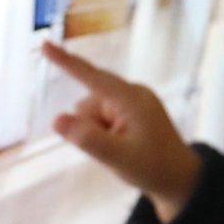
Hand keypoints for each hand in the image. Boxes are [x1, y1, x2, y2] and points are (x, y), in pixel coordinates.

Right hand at [43, 43, 202, 223]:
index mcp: (130, 99)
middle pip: (87, 105)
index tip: (43, 44)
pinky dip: (104, 133)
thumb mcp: (118, 158)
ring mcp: (132, 100)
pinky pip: (102, 118)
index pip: (91, 76)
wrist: (180, 179)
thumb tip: (56, 120)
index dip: (65, 61)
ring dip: (97, 133)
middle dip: (90, 129)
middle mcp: (131, 93)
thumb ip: (87, 139)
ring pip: (91, 114)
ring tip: (122, 150)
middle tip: (115, 151)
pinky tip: (122, 146)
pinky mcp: (131, 109)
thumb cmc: (153, 168)